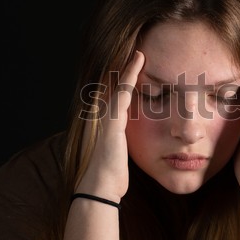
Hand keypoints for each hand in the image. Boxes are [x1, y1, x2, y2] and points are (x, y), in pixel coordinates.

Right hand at [75, 51, 144, 201]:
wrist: (100, 188)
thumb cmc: (111, 176)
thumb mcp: (118, 157)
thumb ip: (122, 147)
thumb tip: (127, 149)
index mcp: (108, 125)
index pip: (118, 98)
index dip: (126, 82)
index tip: (138, 68)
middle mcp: (104, 117)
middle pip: (115, 88)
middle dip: (125, 70)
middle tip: (138, 52)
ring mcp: (106, 117)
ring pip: (117, 86)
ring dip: (128, 68)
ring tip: (139, 52)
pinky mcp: (112, 120)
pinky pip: (123, 92)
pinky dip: (130, 76)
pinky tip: (138, 62)